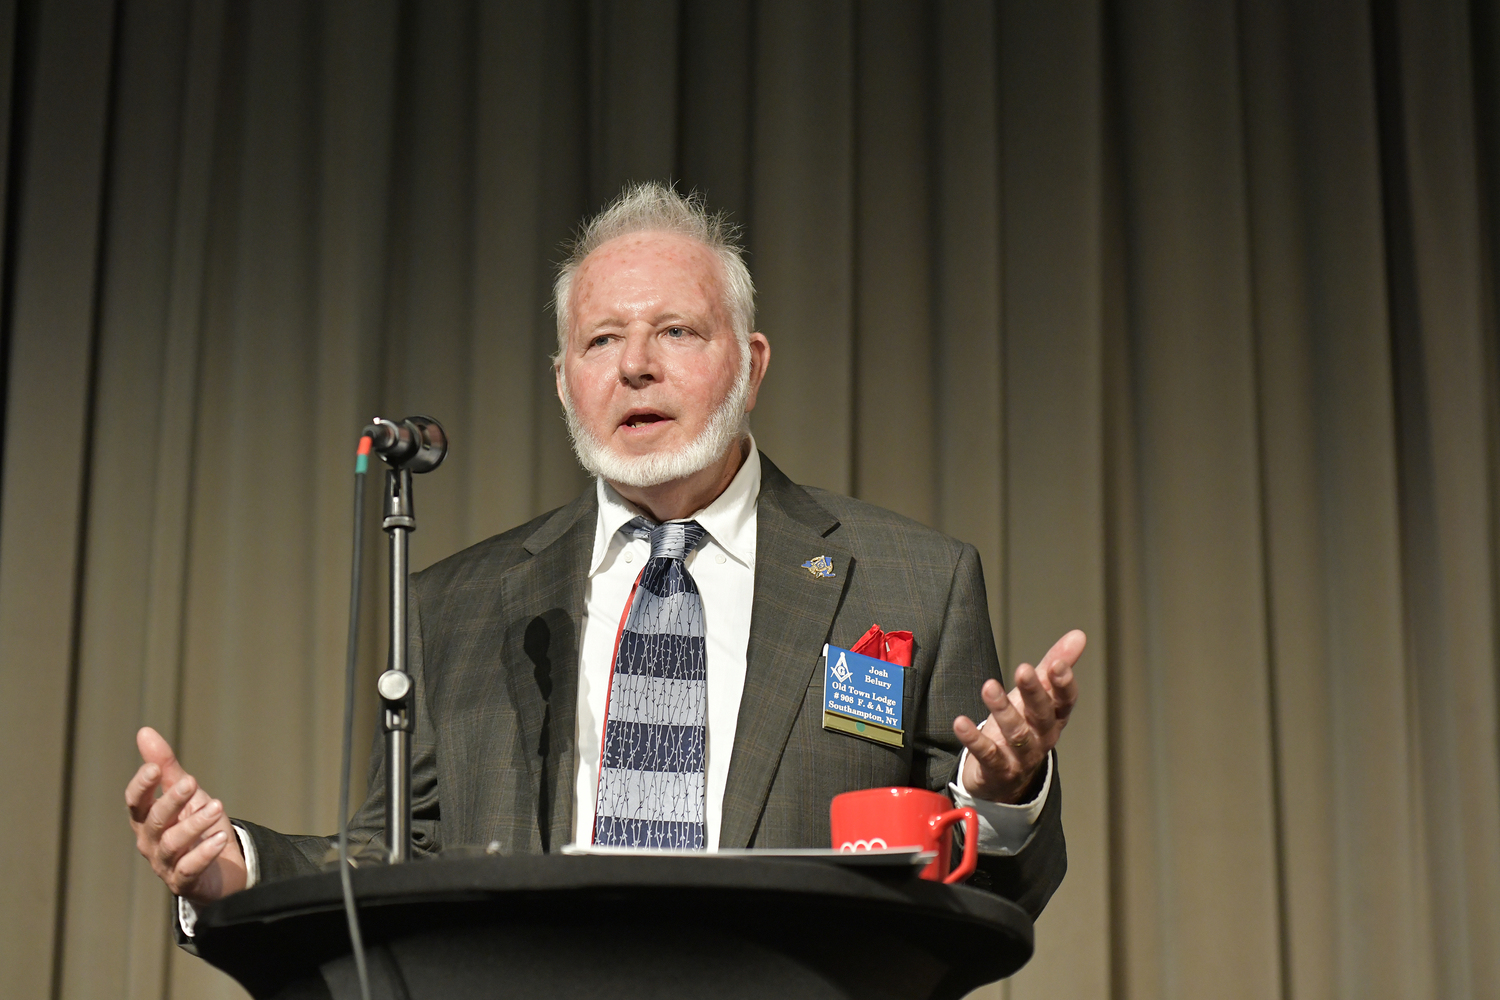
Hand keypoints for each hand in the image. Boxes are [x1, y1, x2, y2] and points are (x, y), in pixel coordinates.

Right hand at [125, 726, 246, 906]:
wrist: (221, 867)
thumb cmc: (196, 825)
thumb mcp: (185, 793)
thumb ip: (165, 765)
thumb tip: (144, 731)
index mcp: (147, 819)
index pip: (135, 802)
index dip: (142, 786)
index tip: (155, 768)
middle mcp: (151, 842)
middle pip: (155, 821)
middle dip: (172, 801)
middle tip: (192, 782)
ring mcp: (166, 864)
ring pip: (172, 844)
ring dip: (194, 824)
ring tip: (217, 806)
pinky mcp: (185, 882)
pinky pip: (189, 869)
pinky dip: (203, 854)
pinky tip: (219, 838)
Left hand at [953, 629, 1082, 803]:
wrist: (1005, 777)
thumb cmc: (1025, 725)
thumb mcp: (1038, 694)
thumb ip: (1055, 664)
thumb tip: (1079, 634)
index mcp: (1054, 718)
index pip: (1065, 701)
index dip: (1063, 684)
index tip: (1058, 664)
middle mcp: (1042, 738)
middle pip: (1042, 715)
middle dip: (1033, 693)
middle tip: (1023, 670)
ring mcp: (1021, 757)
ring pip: (1016, 734)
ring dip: (1003, 710)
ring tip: (989, 687)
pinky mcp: (997, 769)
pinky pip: (987, 754)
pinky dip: (974, 739)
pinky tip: (960, 722)